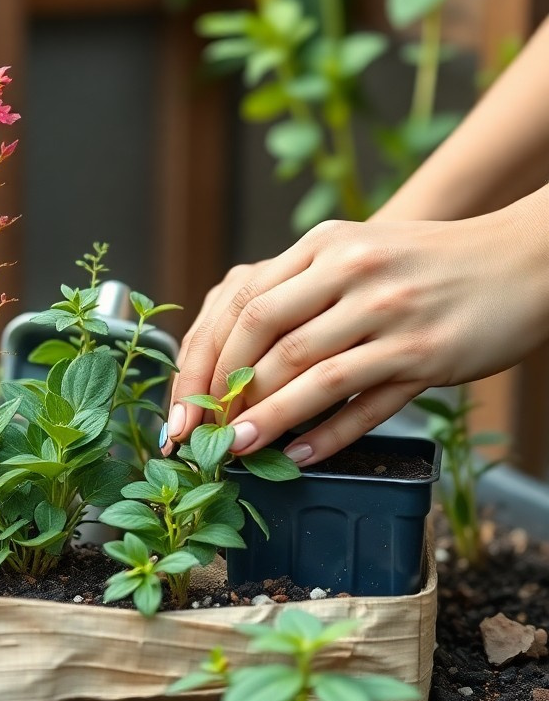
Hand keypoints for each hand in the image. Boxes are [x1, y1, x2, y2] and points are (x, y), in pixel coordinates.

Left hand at [164, 196, 548, 465]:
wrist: (520, 258)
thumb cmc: (421, 261)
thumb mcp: (354, 250)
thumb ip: (297, 287)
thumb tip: (230, 348)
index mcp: (324, 245)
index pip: (243, 304)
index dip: (205, 357)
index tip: (184, 401)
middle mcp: (354, 273)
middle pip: (266, 337)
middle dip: (222, 391)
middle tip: (199, 434)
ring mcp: (392, 316)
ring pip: (310, 372)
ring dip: (265, 417)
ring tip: (234, 449)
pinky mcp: (427, 356)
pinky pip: (365, 402)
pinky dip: (326, 434)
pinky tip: (297, 456)